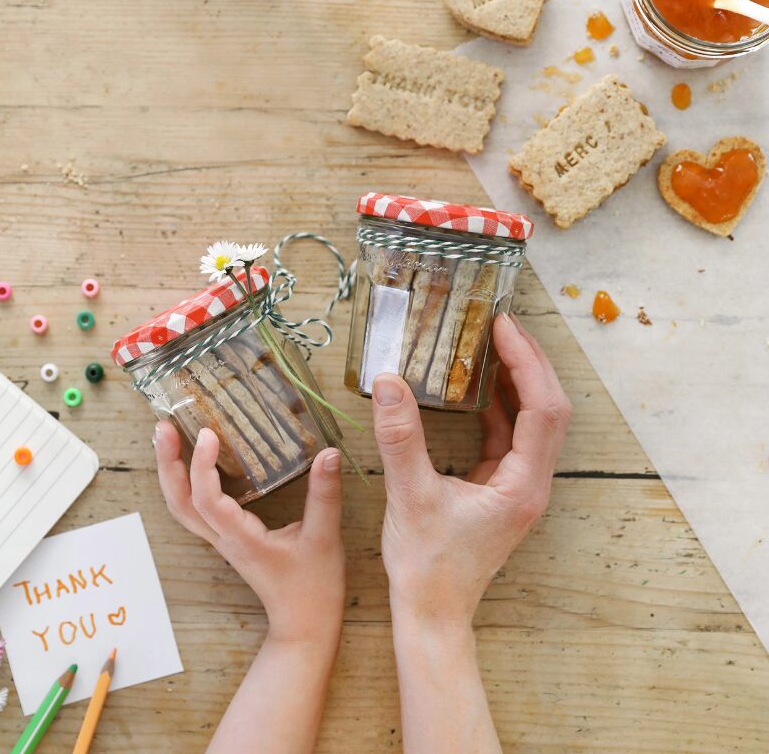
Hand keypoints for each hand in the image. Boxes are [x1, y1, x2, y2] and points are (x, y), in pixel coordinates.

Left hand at [154, 422, 345, 644]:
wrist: (305, 624)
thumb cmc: (314, 587)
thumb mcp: (324, 538)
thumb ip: (325, 495)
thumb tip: (329, 453)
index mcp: (241, 539)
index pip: (207, 500)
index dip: (201, 465)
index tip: (207, 433)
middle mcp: (223, 539)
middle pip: (179, 502)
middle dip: (167, 463)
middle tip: (162, 426)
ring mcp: (222, 541)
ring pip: (181, 507)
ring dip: (171, 472)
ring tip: (166, 437)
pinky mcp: (228, 539)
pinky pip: (195, 509)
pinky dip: (186, 483)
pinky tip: (191, 462)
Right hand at [373, 313, 570, 626]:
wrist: (433, 613)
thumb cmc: (427, 565)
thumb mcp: (409, 495)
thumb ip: (400, 436)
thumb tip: (388, 381)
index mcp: (522, 485)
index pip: (542, 409)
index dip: (527, 362)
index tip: (504, 327)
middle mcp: (531, 483)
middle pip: (549, 409)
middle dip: (530, 363)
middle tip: (502, 326)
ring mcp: (519, 486)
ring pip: (534, 421)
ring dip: (518, 381)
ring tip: (494, 345)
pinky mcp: (501, 489)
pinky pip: (510, 436)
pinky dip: (499, 406)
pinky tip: (476, 389)